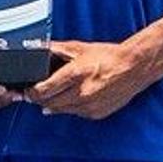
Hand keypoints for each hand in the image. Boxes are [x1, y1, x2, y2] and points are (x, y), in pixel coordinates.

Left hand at [31, 35, 162, 120]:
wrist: (135, 67)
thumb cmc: (108, 56)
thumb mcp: (78, 48)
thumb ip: (55, 50)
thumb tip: (36, 48)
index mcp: (75, 74)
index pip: (43, 91)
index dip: (30, 92)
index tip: (27, 90)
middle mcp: (81, 93)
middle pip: (48, 103)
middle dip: (39, 98)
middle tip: (35, 93)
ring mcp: (90, 105)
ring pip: (60, 110)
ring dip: (53, 104)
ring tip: (52, 94)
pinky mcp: (97, 113)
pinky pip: (76, 113)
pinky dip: (70, 107)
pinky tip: (72, 98)